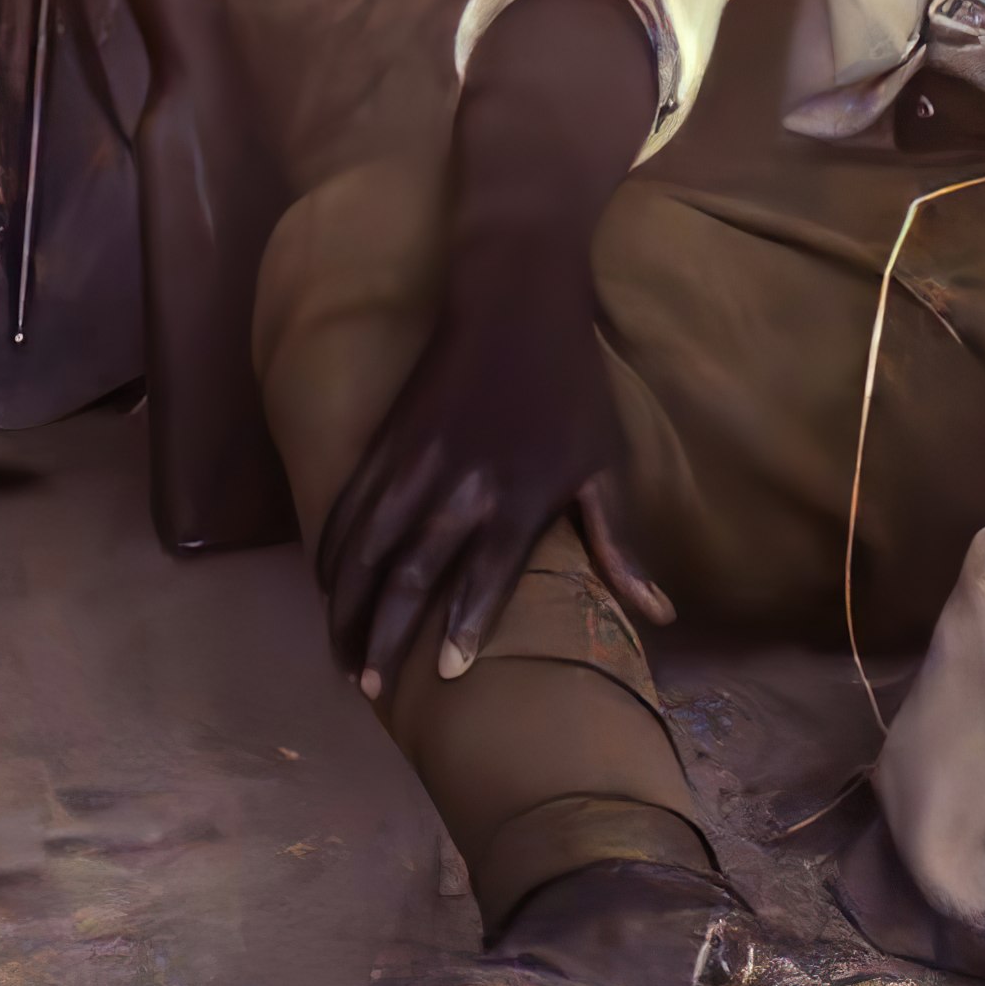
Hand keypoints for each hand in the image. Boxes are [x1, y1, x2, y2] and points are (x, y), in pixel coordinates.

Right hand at [310, 0, 670, 692]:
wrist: (513, 296)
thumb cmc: (570, 387)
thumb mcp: (602, 465)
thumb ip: (619, 545)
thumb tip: (658, 615)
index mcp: (517, 497)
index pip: (482, 577)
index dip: (460, 629)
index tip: (445, 677)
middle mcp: (458, 485)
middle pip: (410, 572)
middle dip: (385, 633)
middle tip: (369, 689)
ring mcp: (413, 462)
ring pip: (366, 545)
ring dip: (347, 603)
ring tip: (341, 657)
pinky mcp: (384, 440)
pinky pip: (348, 505)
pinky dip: (332, 550)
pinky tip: (326, 585)